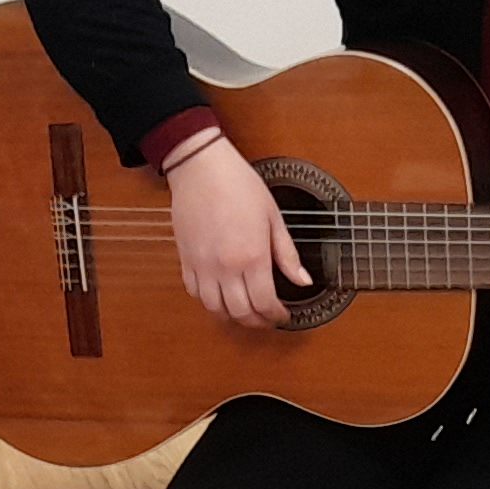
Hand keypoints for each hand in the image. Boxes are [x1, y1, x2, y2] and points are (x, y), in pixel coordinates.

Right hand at [166, 140, 312, 328]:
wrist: (202, 167)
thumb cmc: (239, 184)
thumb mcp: (274, 217)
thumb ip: (288, 254)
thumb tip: (304, 280)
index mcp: (252, 256)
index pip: (265, 303)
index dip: (277, 316)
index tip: (283, 315)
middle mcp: (225, 266)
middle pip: (241, 313)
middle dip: (257, 321)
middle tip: (267, 318)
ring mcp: (203, 265)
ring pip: (215, 309)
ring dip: (232, 316)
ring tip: (245, 311)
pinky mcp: (186, 259)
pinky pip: (195, 293)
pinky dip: (209, 301)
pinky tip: (221, 295)